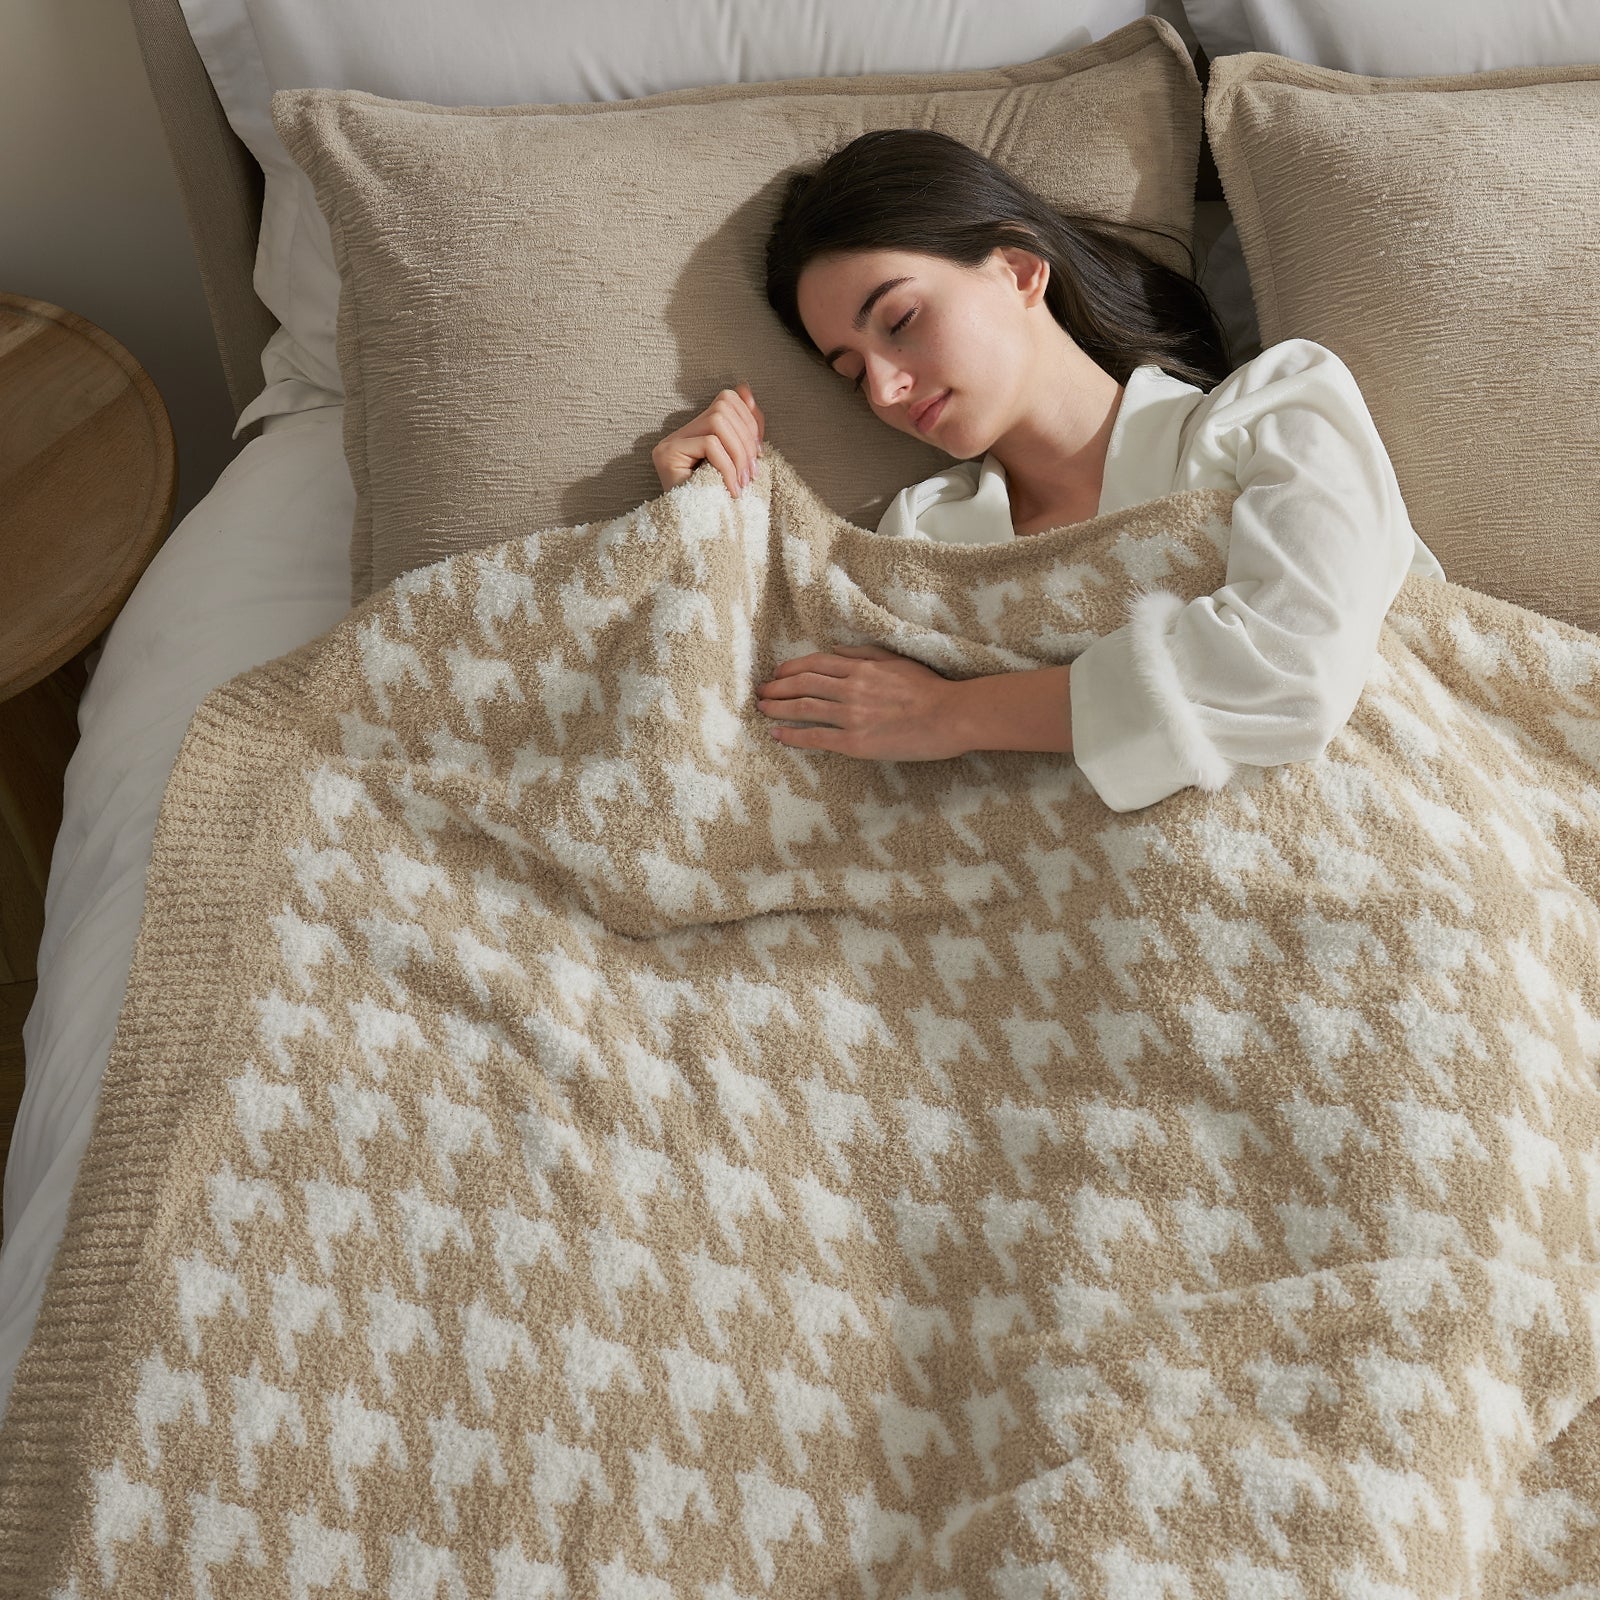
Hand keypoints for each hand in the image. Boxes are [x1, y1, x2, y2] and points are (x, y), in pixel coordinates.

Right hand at [653, 382, 765, 496]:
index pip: (726, 400)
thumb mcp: (740, 462)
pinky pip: (709, 444)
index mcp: (696, 432)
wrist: (700, 538)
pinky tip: (731, 490)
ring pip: (717, 422)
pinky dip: (728, 467)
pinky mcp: (666, 455)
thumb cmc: (722, 503)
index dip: (749, 420)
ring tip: (744, 482)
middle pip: (723, 407)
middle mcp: (679, 433)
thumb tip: (749, 391)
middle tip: (753, 473)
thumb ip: (745, 429)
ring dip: (739, 453)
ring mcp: (670, 443)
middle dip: (747, 439)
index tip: (759, 454)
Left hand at [755, 644, 968, 761]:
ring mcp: (851, 715)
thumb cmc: (929, 689)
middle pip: (802, 683)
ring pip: (804, 708)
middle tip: (761, 691)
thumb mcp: (896, 660)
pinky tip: (777, 735)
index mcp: (861, 668)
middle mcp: (851, 688)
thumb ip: (865, 654)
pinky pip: (816, 738)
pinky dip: (792, 735)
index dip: (790, 668)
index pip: (815, 664)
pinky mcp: (856, 742)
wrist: (949, 715)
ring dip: (778, 707)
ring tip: (762, 708)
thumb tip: (837, 651)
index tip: (777, 673)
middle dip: (777, 687)